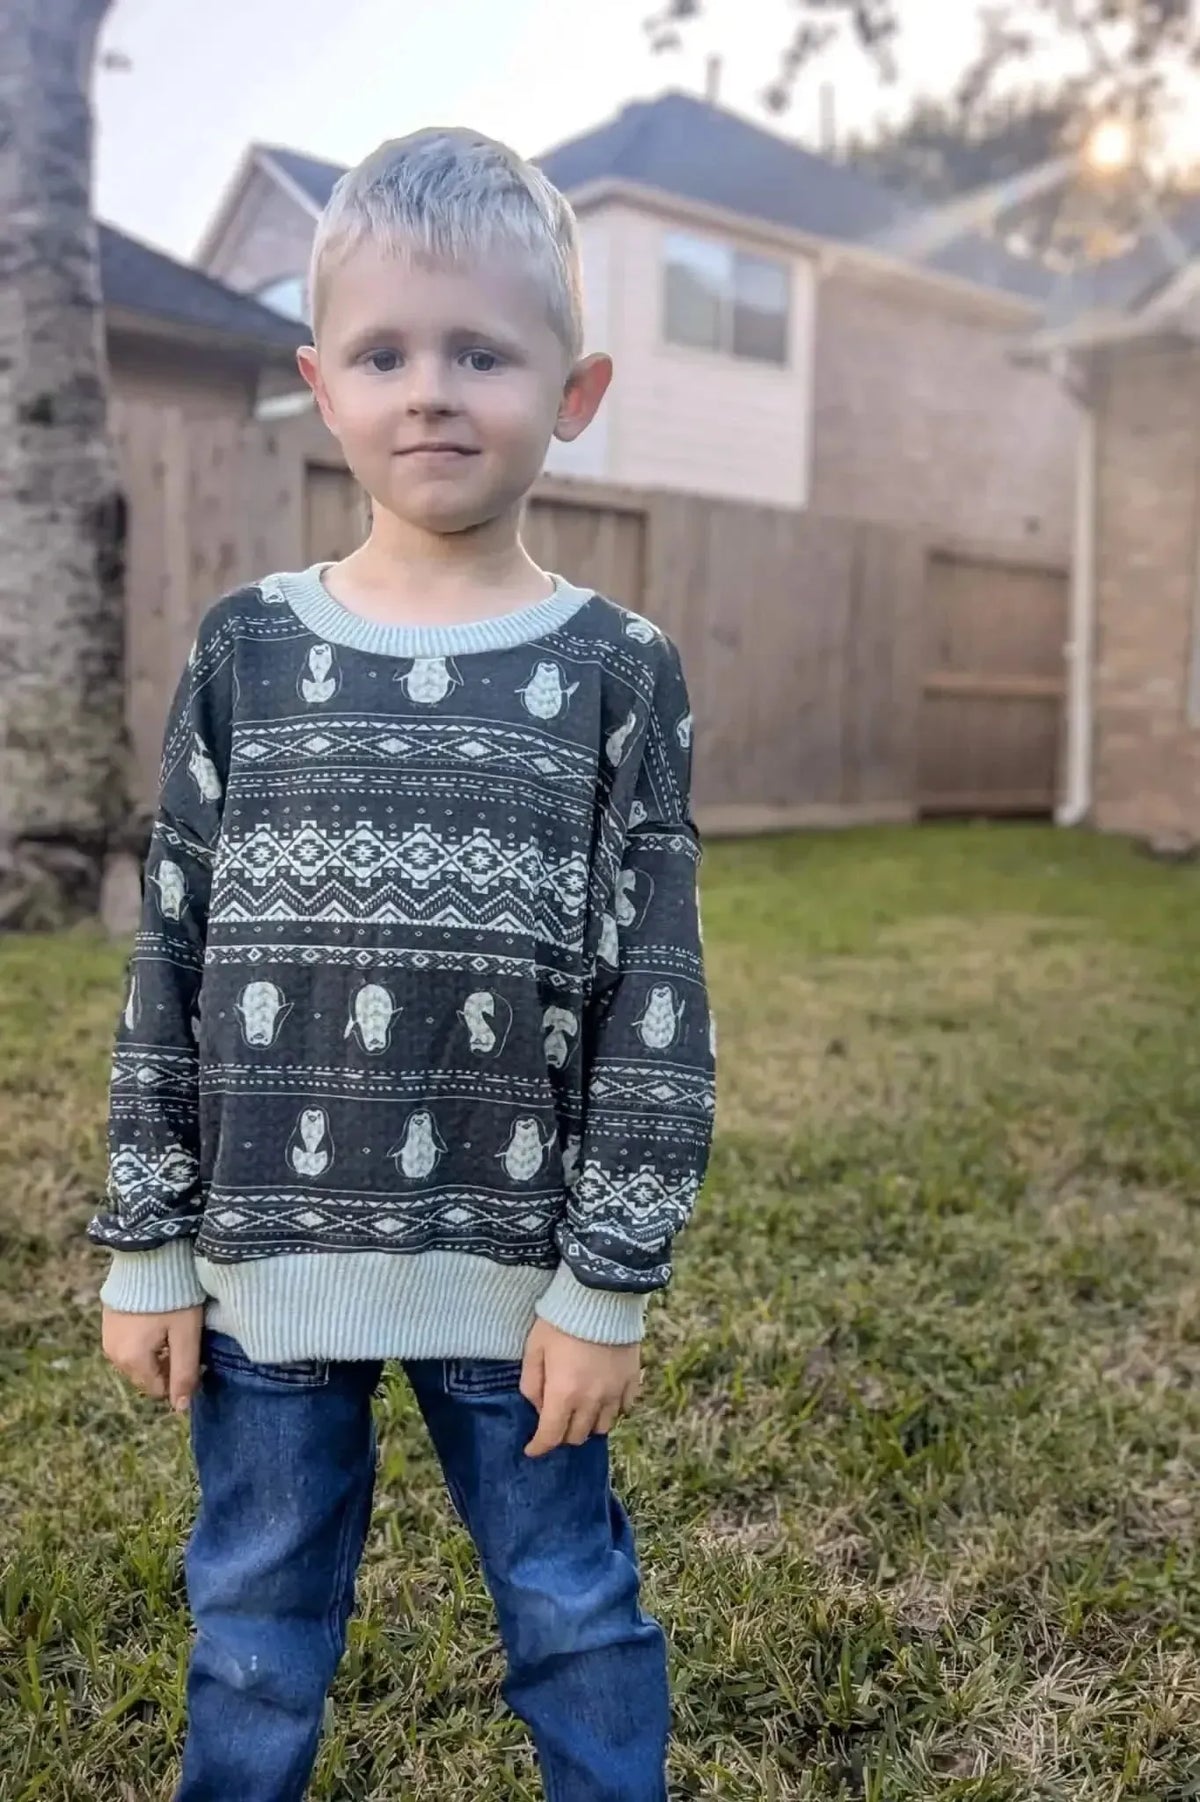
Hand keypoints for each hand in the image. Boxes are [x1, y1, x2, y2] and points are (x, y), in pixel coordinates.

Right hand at [101, 1304, 204, 1411]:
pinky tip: (157, 1318)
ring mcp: (107, 1337)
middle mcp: (113, 1354)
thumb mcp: (186, 1334)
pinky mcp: (108, 1321)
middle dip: (167, 1366)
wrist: (148, 1255)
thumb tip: (181, 1408)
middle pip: (146, 1375)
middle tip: (185, 1339)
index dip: (181, 1378)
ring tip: (173, 1326)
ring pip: (137, 1360)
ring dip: (156, 1352)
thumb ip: (184, 1373)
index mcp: (132, 1360)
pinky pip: (128, 1342)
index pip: (159, 1389)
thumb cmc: (173, 1295)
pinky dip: (144, 1339)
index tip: (196, 1356)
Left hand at [520, 1316, 642, 1457]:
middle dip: (562, 1435)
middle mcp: (592, 1400)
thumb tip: (539, 1407)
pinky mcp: (633, 1379)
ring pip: (603, 1427)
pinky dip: (612, 1410)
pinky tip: (604, 1399)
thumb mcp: (533, 1349)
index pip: (551, 1436)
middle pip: (578, 1436)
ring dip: (588, 1424)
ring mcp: (616, 1391)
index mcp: (564, 1394)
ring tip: (580, 1412)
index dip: (539, 1447)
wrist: (601, 1295)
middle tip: (555, 1423)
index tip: (532, 1450)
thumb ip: (531, 1383)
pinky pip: (625, 1408)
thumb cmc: (560, 1320)